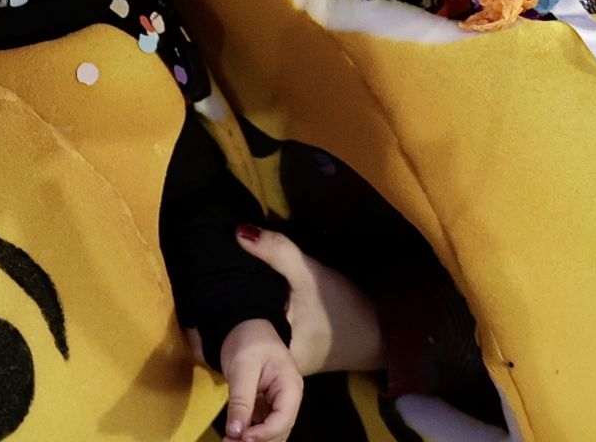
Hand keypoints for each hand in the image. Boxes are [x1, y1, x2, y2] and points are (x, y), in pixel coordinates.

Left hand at [219, 319, 302, 441]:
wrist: (244, 326)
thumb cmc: (248, 340)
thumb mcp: (242, 367)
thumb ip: (241, 400)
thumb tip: (236, 432)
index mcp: (290, 387)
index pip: (283, 419)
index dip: (264, 434)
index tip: (241, 437)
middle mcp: (288, 400)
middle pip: (279, 431)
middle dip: (257, 441)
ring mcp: (277, 405)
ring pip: (271, 434)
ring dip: (252, 441)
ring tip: (228, 441)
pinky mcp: (265, 408)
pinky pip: (261, 428)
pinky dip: (248, 435)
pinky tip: (232, 436)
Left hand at [234, 226, 383, 376]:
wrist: (381, 331)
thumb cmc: (342, 308)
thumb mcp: (309, 275)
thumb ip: (276, 252)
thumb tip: (239, 231)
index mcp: (270, 354)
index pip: (232, 322)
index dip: (223, 295)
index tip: (214, 271)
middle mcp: (272, 365)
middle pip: (242, 325)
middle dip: (234, 298)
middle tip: (222, 268)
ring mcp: (283, 361)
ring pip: (256, 327)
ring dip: (249, 304)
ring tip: (235, 276)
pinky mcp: (293, 352)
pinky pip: (269, 330)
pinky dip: (265, 312)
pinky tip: (260, 293)